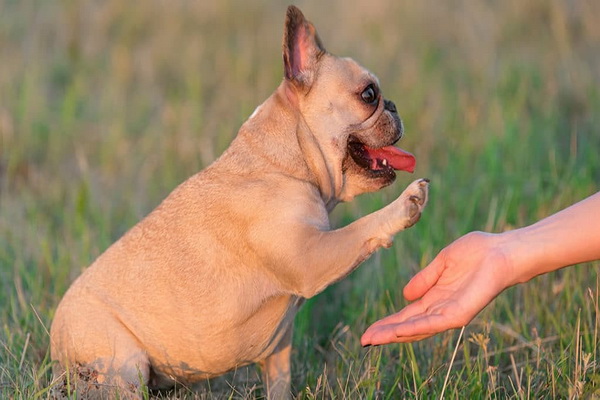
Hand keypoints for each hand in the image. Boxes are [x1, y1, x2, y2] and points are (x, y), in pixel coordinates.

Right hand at [361, 231, 513, 344]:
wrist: (503, 251)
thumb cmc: (479, 252)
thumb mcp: (443, 262)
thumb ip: (425, 279)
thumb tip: (405, 295)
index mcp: (437, 297)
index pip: (408, 315)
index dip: (388, 322)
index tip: (368, 330)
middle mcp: (442, 309)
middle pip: (409, 326)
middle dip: (386, 333)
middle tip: (364, 340)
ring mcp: (451, 313)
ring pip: (418, 329)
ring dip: (394, 334)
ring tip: (373, 340)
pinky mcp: (460, 313)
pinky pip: (434, 323)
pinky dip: (415, 328)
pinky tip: (398, 330)